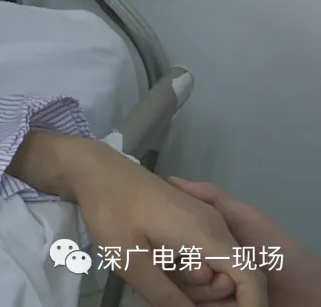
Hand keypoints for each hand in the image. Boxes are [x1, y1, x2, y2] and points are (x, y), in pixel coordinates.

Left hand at [61, 139, 267, 306]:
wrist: (98, 171)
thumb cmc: (111, 211)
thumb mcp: (132, 261)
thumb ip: (165, 295)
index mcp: (207, 235)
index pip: (251, 279)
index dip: (249, 306)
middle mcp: (215, 227)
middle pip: (232, 278)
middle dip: (206, 296)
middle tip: (165, 287)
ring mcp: (205, 221)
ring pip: (216, 266)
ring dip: (192, 283)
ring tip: (154, 270)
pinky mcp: (193, 220)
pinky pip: (203, 253)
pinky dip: (186, 267)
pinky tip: (157, 261)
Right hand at [168, 177, 320, 305]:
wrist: (307, 292)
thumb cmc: (279, 252)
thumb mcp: (247, 219)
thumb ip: (212, 198)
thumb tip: (171, 180)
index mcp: (203, 245)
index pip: (169, 242)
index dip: (168, 244)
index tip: (177, 247)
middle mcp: (201, 269)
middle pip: (172, 270)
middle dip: (190, 271)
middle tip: (210, 272)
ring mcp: (208, 294)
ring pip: (182, 292)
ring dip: (202, 291)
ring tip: (228, 287)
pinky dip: (208, 305)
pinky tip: (227, 299)